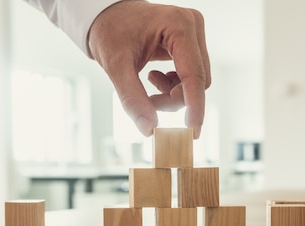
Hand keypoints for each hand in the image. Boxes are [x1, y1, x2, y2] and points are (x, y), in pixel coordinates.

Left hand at [88, 0, 210, 137]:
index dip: (195, 107)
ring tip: (149, 86)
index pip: (194, 75)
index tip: (193, 132)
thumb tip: (149, 129)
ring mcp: (194, 33)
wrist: (106, 15)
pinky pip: (192, 75)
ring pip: (196, 81)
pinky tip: (155, 78)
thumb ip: (133, 99)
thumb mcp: (116, 67)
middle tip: (149, 103)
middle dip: (174, 99)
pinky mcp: (191, 42)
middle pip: (198, 81)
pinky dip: (175, 86)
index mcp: (178, 26)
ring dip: (174, 94)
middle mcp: (192, 26)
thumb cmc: (110, 31)